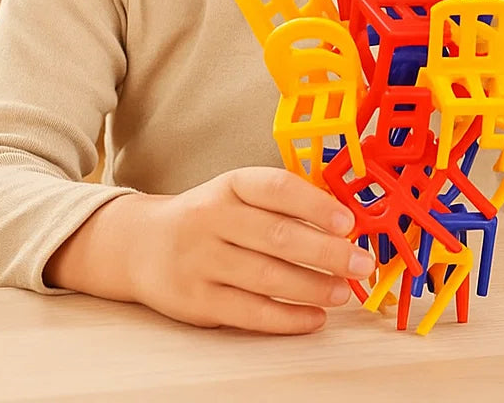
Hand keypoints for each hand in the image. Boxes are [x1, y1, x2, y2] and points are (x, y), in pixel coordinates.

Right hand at [131, 167, 374, 332]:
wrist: (142, 244)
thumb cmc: (209, 217)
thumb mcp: (236, 194)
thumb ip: (282, 204)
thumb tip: (344, 222)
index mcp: (231, 185)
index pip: (277, 188)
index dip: (315, 204)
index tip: (348, 221)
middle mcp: (213, 219)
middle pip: (278, 236)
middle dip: (326, 252)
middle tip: (361, 263)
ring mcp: (202, 261)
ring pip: (267, 277)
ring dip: (312, 287)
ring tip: (344, 291)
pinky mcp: (196, 300)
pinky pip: (249, 312)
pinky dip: (286, 318)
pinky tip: (314, 317)